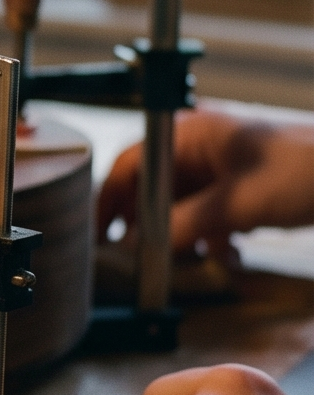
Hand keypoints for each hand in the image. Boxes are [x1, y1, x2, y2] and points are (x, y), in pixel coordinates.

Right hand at [96, 110, 313, 255]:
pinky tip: (225, 254)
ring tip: (189, 259)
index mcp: (193, 134)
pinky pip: (210, 212)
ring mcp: (223, 166)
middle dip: (148, 223)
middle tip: (140, 255)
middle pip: (154, 186)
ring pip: (182, 203)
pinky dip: (212, 236)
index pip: (133, 162)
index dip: (112, 197)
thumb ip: (187, 223)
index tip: (102, 231)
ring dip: (184, 234)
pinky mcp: (242, 187)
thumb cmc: (307, 170)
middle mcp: (202, 146)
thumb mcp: (239, 203)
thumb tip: (144, 243)